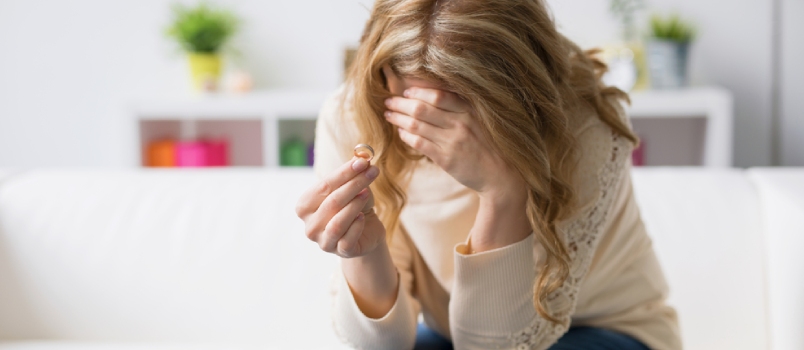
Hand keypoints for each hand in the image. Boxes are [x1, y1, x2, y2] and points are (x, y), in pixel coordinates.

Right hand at [295, 158, 385, 257]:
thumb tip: (363, 155)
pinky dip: (356, 226)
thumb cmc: (354, 204)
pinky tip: (363, 217)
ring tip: (366, 194)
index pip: (324, 186)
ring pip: (337, 222)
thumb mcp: (353, 186)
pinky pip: (347, 239)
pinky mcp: (340, 251)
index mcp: (305, 206)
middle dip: (354, 184)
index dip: (344, 173)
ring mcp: (323, 241)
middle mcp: (310, 225)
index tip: (363, 161)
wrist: (366, 229)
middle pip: (332, 202)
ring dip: (354, 206)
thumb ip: (354, 171)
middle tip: (372, 171)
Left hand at [384, 87, 525, 200]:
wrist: (502, 175)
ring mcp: (453, 141)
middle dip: (401, 104)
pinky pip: (420, 144)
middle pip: (422, 109)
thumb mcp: (480, 120)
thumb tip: (432, 94)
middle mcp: (461, 123)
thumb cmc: (489, 145)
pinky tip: (401, 133)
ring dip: (399, 119)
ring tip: (389, 115)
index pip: (438, 94)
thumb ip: (460, 108)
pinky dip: (407, 137)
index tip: (406, 91)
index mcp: (470, 109)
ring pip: (417, 125)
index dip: (418, 92)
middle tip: (388, 102)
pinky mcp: (447, 159)